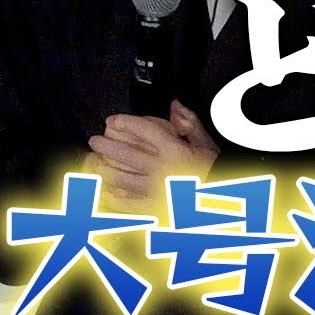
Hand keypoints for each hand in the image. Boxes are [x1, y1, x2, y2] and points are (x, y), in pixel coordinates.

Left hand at [85, 100, 218, 212]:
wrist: (221, 202)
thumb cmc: (214, 171)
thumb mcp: (206, 143)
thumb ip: (190, 123)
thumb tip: (174, 105)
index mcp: (175, 150)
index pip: (143, 130)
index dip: (124, 122)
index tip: (112, 120)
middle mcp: (161, 169)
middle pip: (125, 154)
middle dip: (105, 146)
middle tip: (95, 141)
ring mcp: (155, 190)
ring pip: (120, 178)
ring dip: (102, 169)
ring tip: (93, 163)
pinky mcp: (152, 208)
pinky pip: (126, 203)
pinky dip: (112, 196)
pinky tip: (105, 190)